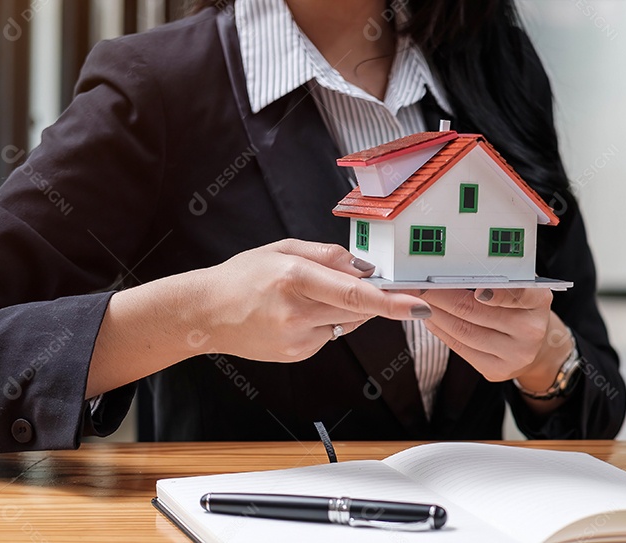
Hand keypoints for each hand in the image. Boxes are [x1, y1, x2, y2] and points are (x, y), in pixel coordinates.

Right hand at [195, 239, 430, 361]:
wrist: (205, 314)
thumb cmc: (244, 276)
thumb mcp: (283, 249)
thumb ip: (328, 255)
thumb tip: (365, 267)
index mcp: (293, 279)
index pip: (353, 293)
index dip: (391, 301)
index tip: (419, 305)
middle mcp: (297, 313)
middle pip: (358, 308)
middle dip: (372, 295)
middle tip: (365, 281)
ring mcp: (297, 340)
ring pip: (349, 322)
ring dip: (347, 306)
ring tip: (311, 294)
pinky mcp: (298, 354)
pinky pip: (332, 334)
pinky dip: (328, 320)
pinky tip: (300, 312)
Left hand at [415, 288, 572, 394]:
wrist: (537, 345)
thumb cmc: (520, 306)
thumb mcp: (520, 285)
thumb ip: (498, 276)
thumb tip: (455, 270)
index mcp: (539, 301)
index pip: (519, 294)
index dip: (496, 293)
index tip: (475, 289)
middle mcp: (531, 330)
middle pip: (477, 312)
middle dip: (443, 297)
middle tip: (421, 286)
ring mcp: (515, 354)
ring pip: (464, 332)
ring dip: (436, 314)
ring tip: (421, 301)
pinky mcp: (497, 370)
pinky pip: (461, 349)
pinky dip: (441, 331)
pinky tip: (431, 318)